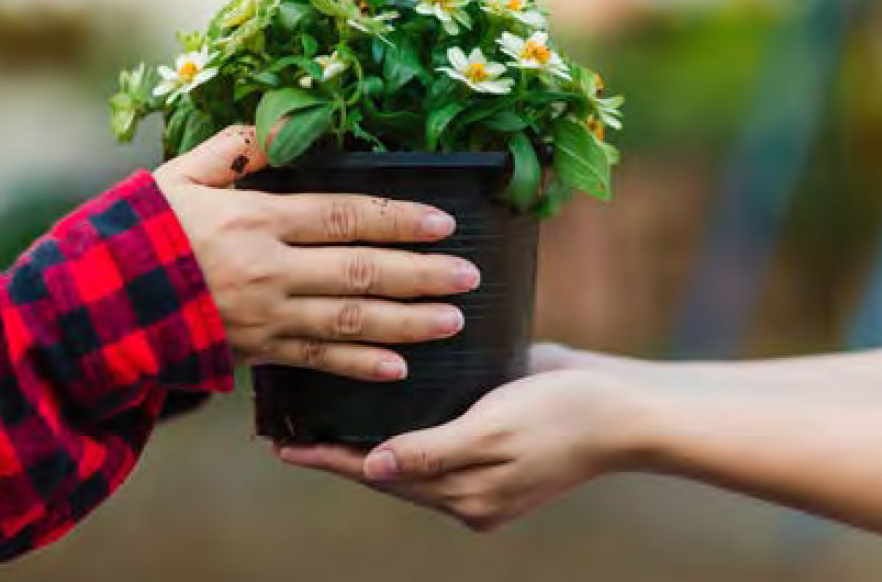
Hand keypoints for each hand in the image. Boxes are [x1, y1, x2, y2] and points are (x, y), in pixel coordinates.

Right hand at [154, 125, 479, 381]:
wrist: (93, 308)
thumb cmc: (138, 235)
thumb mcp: (179, 177)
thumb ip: (236, 149)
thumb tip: (284, 122)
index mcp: (256, 220)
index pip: (344, 216)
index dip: (398, 218)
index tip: (442, 222)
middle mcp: (270, 270)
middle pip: (362, 270)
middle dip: (422, 274)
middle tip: (470, 276)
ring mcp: (265, 317)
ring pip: (350, 320)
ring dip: (407, 322)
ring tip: (454, 322)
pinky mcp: (255, 353)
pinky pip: (316, 363)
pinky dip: (358, 367)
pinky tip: (398, 369)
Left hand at [276, 344, 649, 530]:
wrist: (621, 410)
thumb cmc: (561, 416)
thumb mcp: (493, 432)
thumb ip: (432, 452)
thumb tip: (372, 468)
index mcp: (464, 496)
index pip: (377, 475)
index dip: (328, 459)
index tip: (280, 446)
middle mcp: (465, 489)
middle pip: (385, 470)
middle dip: (338, 449)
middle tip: (286, 427)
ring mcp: (478, 470)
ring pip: (405, 456)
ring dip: (364, 436)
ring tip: (319, 417)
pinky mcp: (489, 444)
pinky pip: (432, 441)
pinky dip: (401, 425)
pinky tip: (378, 406)